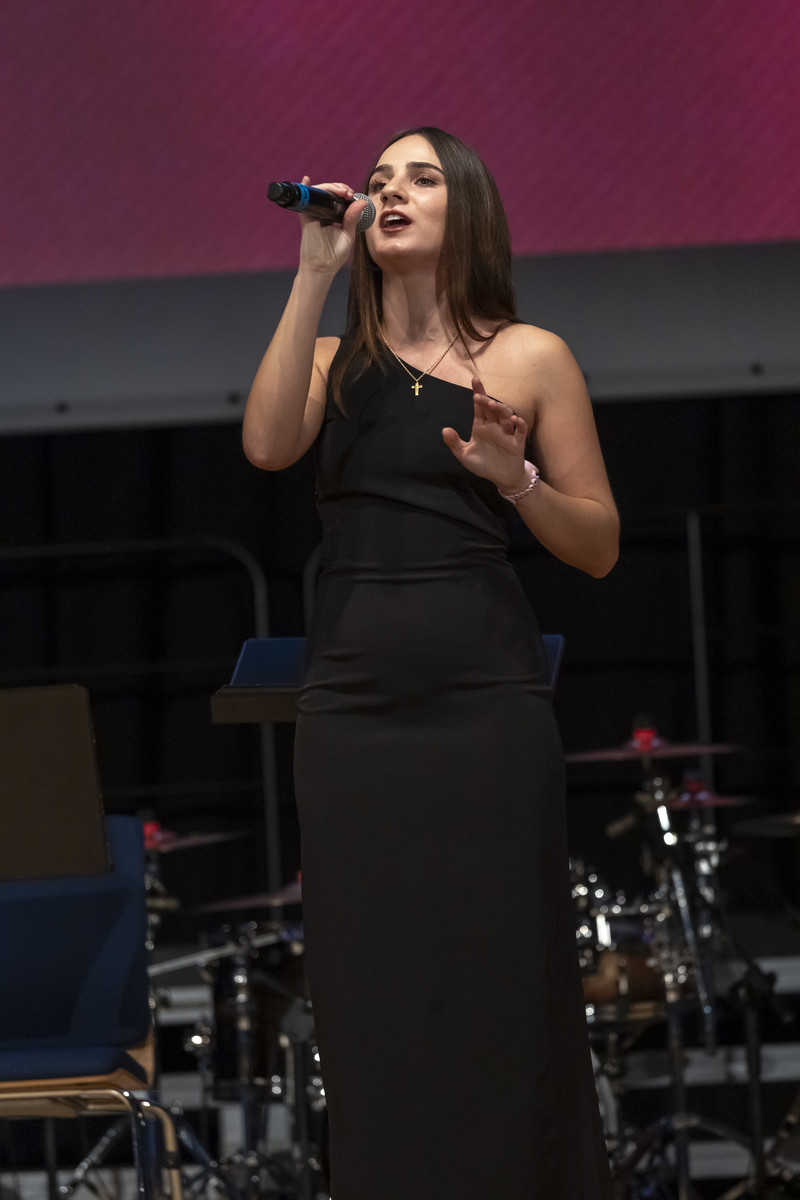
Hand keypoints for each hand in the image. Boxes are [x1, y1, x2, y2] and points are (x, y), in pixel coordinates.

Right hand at [297, 176, 368, 274]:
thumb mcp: (348, 234)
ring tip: (341, 191)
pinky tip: (306, 179)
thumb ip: (353, 218)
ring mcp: (314, 214)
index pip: (340, 199)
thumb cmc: (334, 255)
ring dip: (330, 187)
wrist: (322, 267)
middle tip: (348, 193)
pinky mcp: (306, 218)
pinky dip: (305, 188)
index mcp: (334, 217)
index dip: (346, 193)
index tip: (353, 196)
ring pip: (320, 193)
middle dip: (340, 188)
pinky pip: (304, 201)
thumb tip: (362, 201)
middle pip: (330, 193)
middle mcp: (324, 213)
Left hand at [442, 376, 529, 492]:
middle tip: (479, 397)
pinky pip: (521, 430)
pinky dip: (519, 424)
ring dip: (501, 409)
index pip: (479, 407)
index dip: (478, 393)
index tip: (475, 380)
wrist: (501, 479)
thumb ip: (454, 443)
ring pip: (506, 416)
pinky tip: (514, 420)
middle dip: (487, 400)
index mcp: (481, 427)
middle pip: (492, 409)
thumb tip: (444, 429)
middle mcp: (494, 427)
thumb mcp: (465, 455)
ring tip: (493, 406)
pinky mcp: (517, 443)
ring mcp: (506, 433)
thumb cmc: (483, 465)